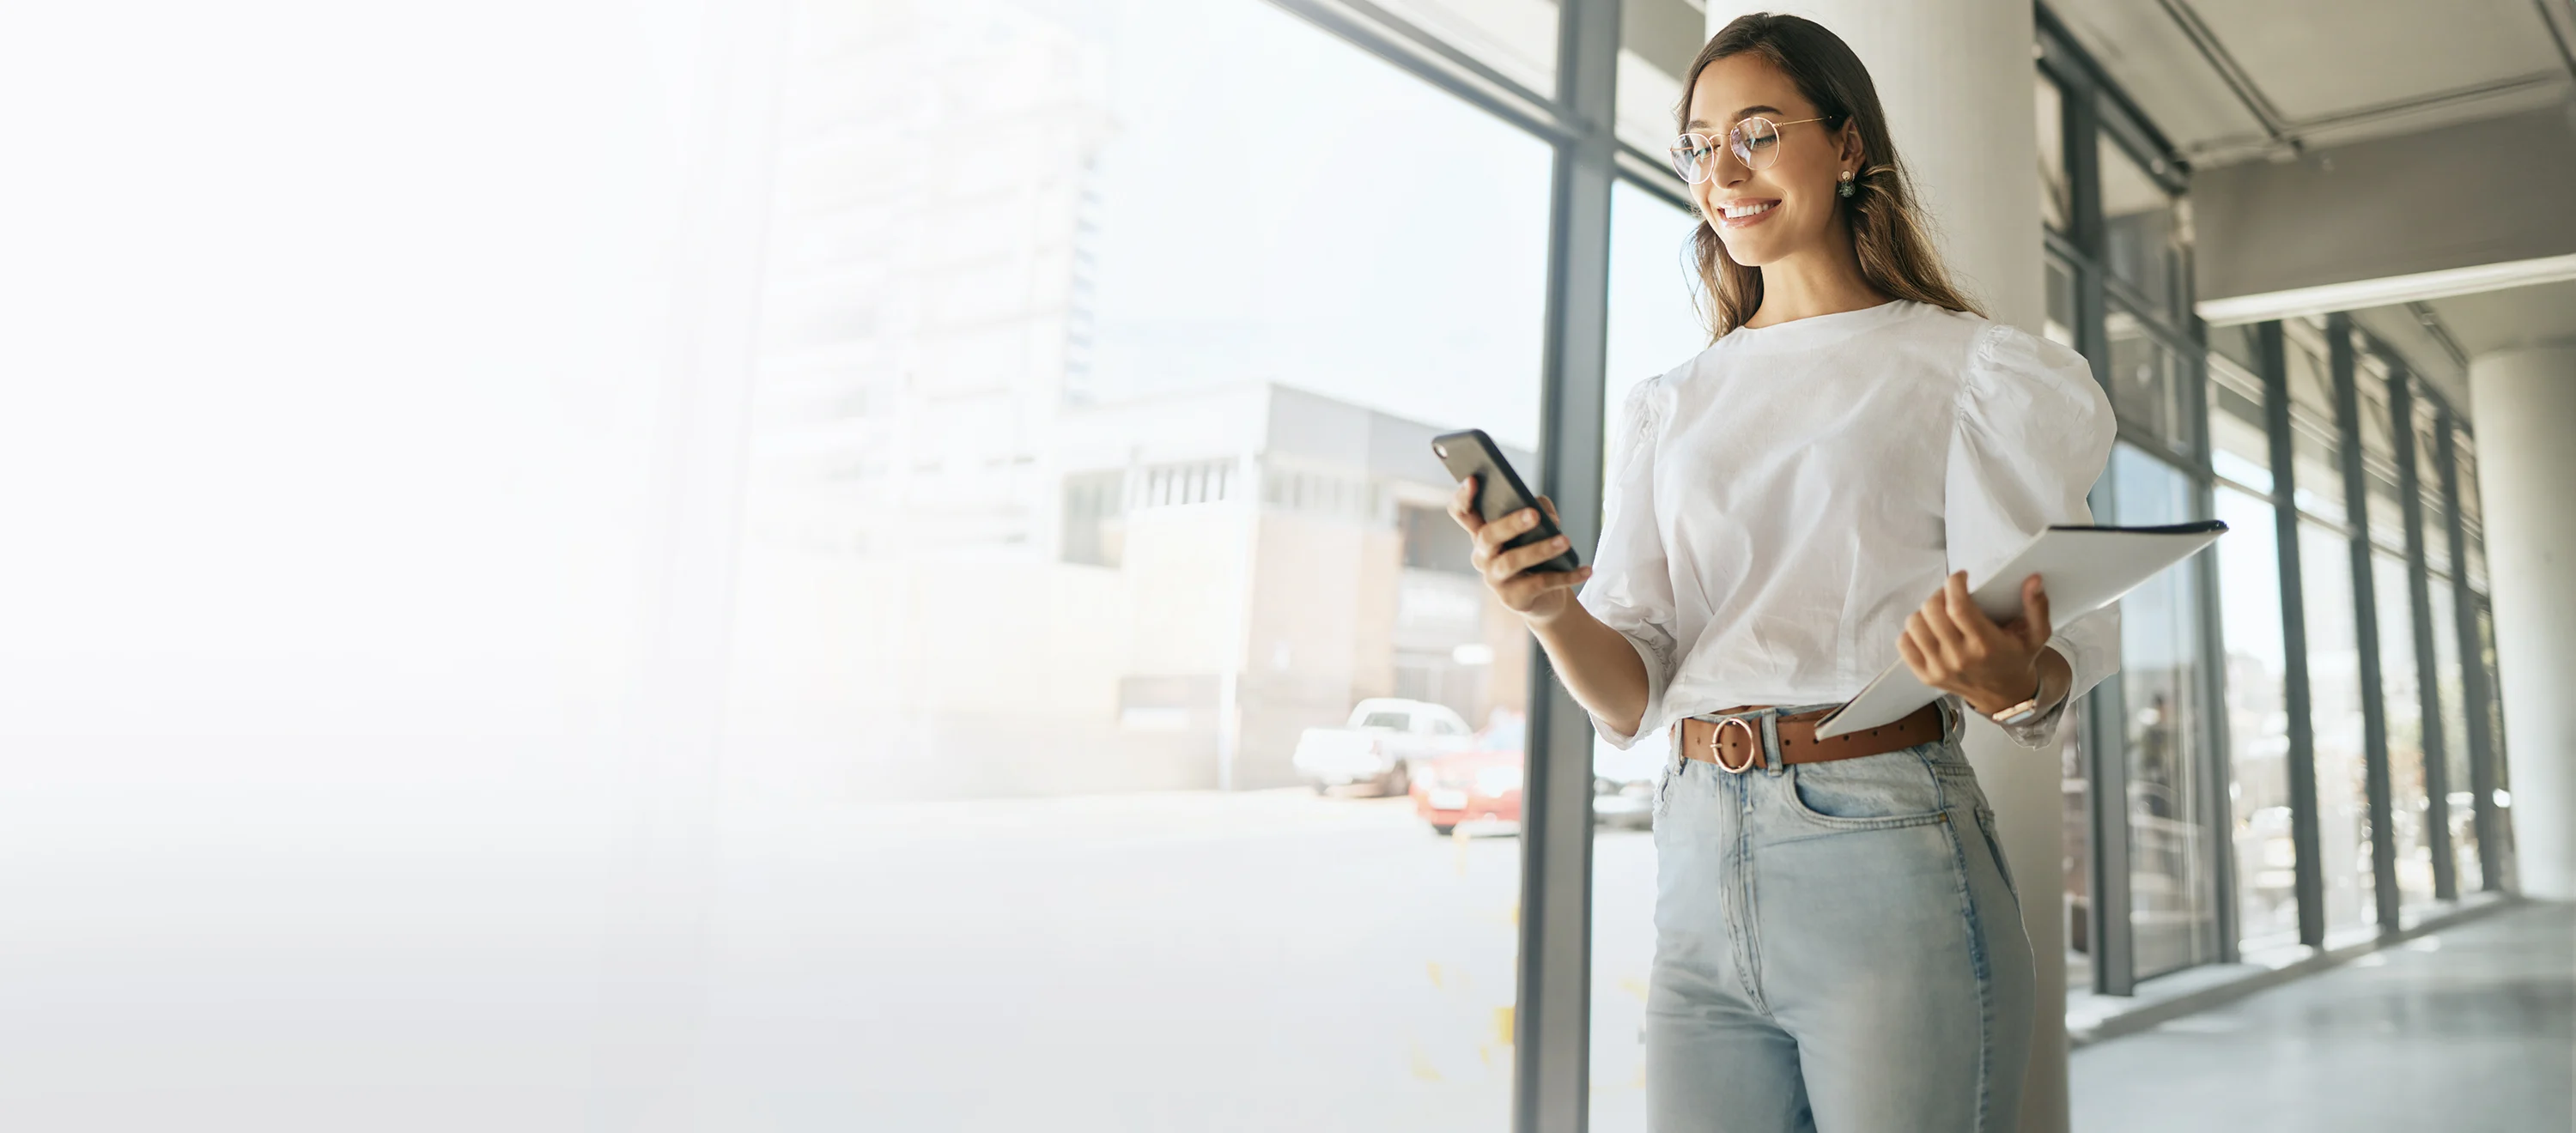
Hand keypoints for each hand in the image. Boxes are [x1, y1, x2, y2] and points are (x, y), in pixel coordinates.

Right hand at [1448, 476, 1590, 623]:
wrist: (1546, 599)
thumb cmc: (1538, 557)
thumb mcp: (1538, 529)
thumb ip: (1540, 511)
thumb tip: (1546, 515)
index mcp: (1483, 534)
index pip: (1462, 513)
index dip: (1462, 497)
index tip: (1473, 480)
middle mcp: (1483, 556)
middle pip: (1487, 536)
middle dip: (1510, 523)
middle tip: (1534, 514)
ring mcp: (1495, 580)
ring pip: (1511, 561)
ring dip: (1540, 550)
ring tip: (1565, 541)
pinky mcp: (1513, 599)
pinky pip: (1540, 584)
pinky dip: (1566, 576)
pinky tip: (1586, 570)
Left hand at [1898, 572, 2055, 716]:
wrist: (2004, 696)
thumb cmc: (2017, 659)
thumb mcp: (2036, 635)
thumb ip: (2037, 606)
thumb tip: (2033, 580)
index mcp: (1986, 645)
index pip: (1958, 607)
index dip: (1955, 584)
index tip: (1960, 577)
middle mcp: (1960, 658)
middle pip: (1932, 611)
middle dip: (1940, 594)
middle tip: (1951, 595)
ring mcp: (1940, 669)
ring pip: (1915, 625)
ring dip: (1925, 612)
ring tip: (1940, 612)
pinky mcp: (1926, 676)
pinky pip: (1904, 644)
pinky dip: (1913, 631)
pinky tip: (1930, 629)